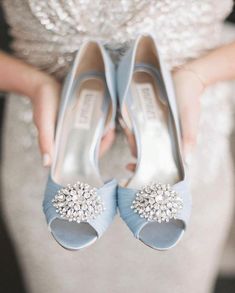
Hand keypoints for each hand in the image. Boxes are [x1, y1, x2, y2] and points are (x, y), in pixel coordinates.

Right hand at [0, 52, 114, 166]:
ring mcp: (75, 131)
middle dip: (102, 142)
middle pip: (90, 149)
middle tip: (110, 131)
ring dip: (103, 133)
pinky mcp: (79, 121)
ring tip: (109, 125)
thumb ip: (45, 141)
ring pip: (93, 138)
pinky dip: (99, 124)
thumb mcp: (43, 123)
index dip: (93, 154)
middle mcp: (70, 140)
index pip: (80, 158)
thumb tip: (47, 164)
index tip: (103, 143)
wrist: (43, 85)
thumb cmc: (42, 104)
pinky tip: (105, 119)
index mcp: (61, 146)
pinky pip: (92, 126)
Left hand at [122, 65, 205, 170]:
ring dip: (131, 139)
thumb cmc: (190, 100)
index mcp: (171, 140)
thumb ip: (189, 139)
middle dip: (135, 152)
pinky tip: (125, 125)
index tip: (132, 168)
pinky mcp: (146, 112)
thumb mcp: (190, 120)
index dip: (145, 165)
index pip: (156, 157)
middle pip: (144, 148)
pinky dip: (131, 125)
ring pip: (138, 137)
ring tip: (127, 136)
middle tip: (128, 156)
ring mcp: (152, 124)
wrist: (186, 77)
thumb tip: (187, 161)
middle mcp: (160, 134)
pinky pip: (136, 122)